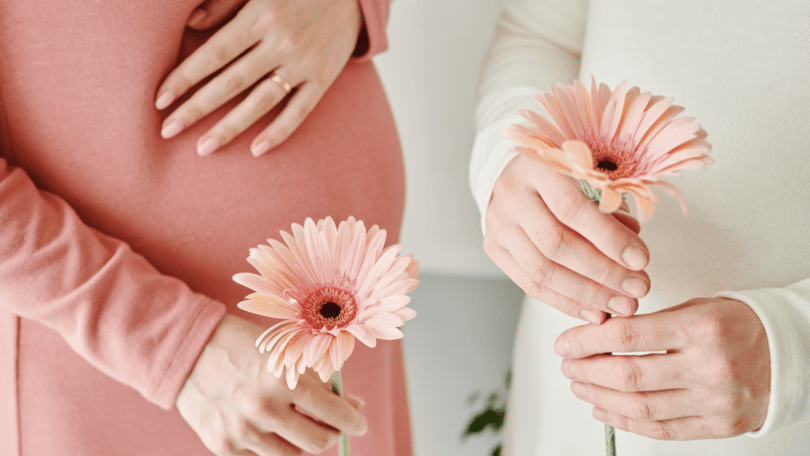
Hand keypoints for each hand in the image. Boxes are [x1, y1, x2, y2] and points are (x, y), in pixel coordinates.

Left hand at [156, 0, 362, 155]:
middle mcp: (280, 42)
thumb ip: (225, 3)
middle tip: (167, 131)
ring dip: (230, 127)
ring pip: (260, 101)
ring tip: (203, 148)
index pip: (213, 53)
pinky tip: (256, 150)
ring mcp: (303, 62)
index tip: (160, 100)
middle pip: (231, 82)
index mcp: (260, 16)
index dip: (185, 77)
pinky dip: (279, 131)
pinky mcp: (324, 77)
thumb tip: (192, 24)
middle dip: (196, 108)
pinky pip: (300, 110)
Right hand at [176, 314, 367, 454]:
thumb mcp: (286, 353)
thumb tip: (352, 407)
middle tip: (330, 423)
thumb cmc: (244, 345)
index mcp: (284, 380)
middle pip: (318, 442)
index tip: (360, 423)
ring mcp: (242, 432)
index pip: (336, 414)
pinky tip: (267, 425)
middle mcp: (264, 409)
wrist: (189, 348)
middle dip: (331, 433)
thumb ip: (319, 381)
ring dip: (301, 441)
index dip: (354, 421)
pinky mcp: (223, 446)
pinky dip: (271, 445)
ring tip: (295, 421)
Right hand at [484, 154, 650, 323]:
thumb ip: (611, 208)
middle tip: (638, 289)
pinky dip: (565, 302)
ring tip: (620, 305)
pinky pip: (530, 284)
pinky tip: (595, 311)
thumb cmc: (565, 172)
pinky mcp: (494, 247)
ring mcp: (498, 222)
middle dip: (602, 272)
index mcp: (537, 164)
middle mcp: (511, 193)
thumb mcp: (592, 173)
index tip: (641, 260)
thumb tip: (632, 256)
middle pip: (555, 244)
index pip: (572, 208)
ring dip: (586, 294)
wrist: (519, 174)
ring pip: (541, 270)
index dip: (608, 237)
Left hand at [555, 297, 769, 439]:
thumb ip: (648, 323)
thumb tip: (594, 333)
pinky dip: (625, 422)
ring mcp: (715, 401)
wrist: (786, 353)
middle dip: (586, 371)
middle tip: (568, 365)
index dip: (586, 341)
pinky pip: (661, 430)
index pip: (627, 336)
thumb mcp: (694, 308)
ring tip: (580, 386)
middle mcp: (710, 367)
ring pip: (640, 407)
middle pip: (628, 376)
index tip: (565, 343)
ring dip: (599, 398)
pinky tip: (604, 409)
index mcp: (701, 329)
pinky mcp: (719, 426)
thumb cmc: (735, 326)